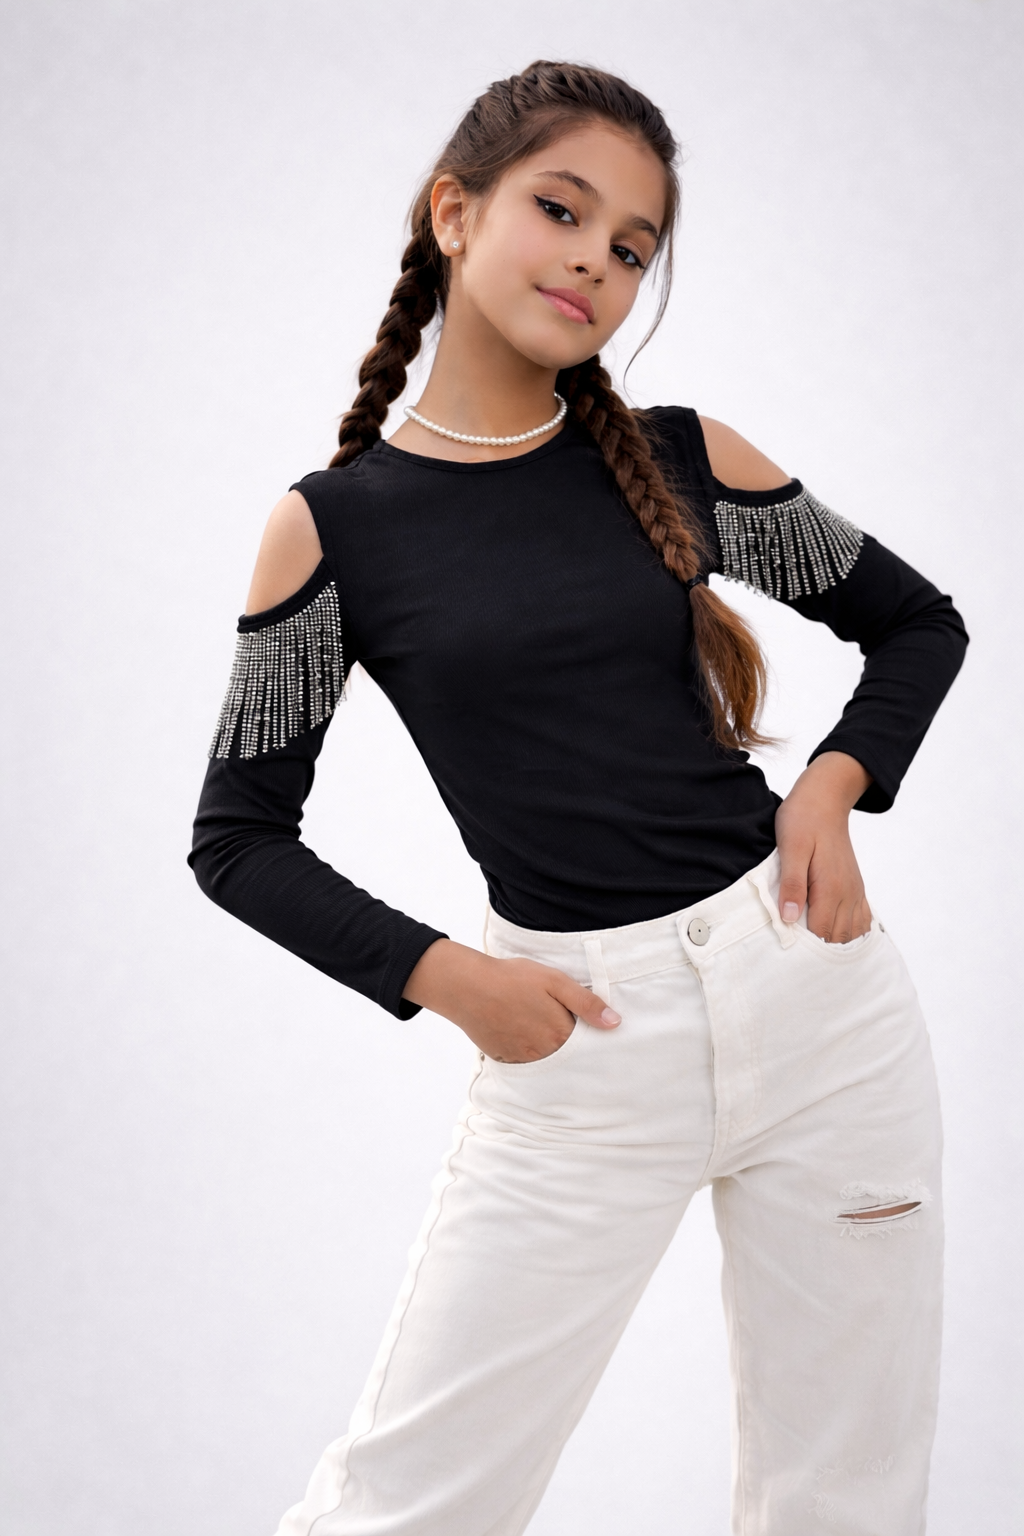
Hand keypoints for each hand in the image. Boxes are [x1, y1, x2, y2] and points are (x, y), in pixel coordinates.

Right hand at [402, 939, 620, 1060]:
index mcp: (560, 1034)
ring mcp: (523, 1059)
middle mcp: (544, 1053)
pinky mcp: (504, 1059)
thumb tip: (615, 1023)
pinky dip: (529, 1051)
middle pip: (568, 1055)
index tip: (594, 1029)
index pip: (587, 1044)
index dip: (592, 1036)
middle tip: (567, 1026)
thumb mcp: (554, 981)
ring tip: (543, 1026)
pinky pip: (525, 1061)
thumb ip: (586, 1003)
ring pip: (547, 1059)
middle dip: (573, 1045)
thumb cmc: (512, 979)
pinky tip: (524, 1032)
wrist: (467, 987)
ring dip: (551, 1049)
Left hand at [775, 752, 872, 942]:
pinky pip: (861, 920)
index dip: (804, 948)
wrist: (824, 799)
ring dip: (833, 943)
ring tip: (809, 946)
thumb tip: (789, 918)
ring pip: (850, 933)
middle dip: (818, 950)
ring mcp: (854, 891)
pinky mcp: (855, 886)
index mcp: (830, 887)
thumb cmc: (803, 820)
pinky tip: (833, 934)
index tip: (786, 951)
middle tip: (794, 952)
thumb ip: (791, 884)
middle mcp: (848, 893)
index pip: (821, 933)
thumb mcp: (790, 848)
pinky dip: (849, 932)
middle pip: (837, 938)